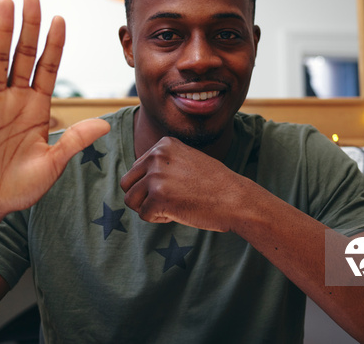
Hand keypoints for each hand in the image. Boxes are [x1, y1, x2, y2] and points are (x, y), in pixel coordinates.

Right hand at [0, 0, 109, 216]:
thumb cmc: (22, 185)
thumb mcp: (53, 162)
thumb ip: (74, 140)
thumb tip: (104, 122)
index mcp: (38, 107)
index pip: (48, 68)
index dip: (53, 44)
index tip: (60, 19)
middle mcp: (16, 99)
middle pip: (24, 55)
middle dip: (29, 26)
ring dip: (3, 32)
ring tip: (6, 3)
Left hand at [120, 137, 246, 231]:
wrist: (236, 199)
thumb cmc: (214, 184)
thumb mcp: (187, 160)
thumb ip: (162, 163)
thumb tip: (134, 179)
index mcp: (163, 144)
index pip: (137, 168)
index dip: (151, 185)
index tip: (174, 187)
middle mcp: (157, 156)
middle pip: (127, 183)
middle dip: (142, 197)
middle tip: (165, 202)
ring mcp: (156, 176)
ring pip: (130, 200)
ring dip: (148, 208)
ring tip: (171, 206)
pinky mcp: (158, 197)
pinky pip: (144, 215)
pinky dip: (159, 219)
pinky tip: (179, 212)